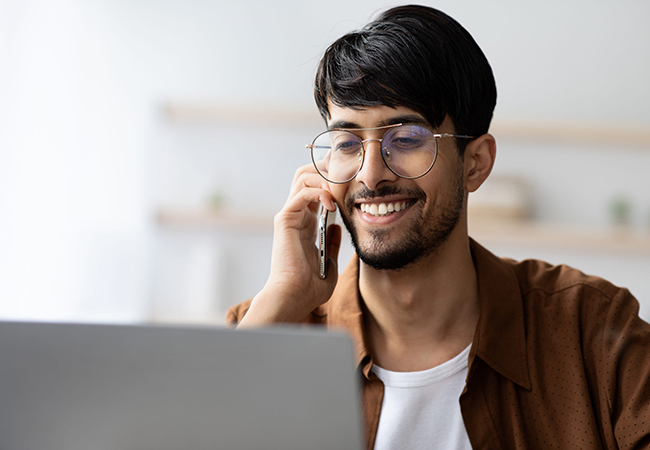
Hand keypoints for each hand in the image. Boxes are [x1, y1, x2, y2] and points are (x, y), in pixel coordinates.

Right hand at [238, 164, 341, 326]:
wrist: (294, 298)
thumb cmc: (310, 288)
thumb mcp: (330, 263)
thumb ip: (333, 243)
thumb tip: (337, 226)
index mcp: (306, 224)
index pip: (317, 188)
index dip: (333, 179)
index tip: (352, 179)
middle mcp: (297, 215)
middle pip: (307, 174)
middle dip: (328, 169)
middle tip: (348, 174)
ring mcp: (290, 215)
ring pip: (303, 176)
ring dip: (324, 177)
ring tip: (339, 189)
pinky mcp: (285, 219)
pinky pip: (302, 193)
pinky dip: (319, 192)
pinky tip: (332, 204)